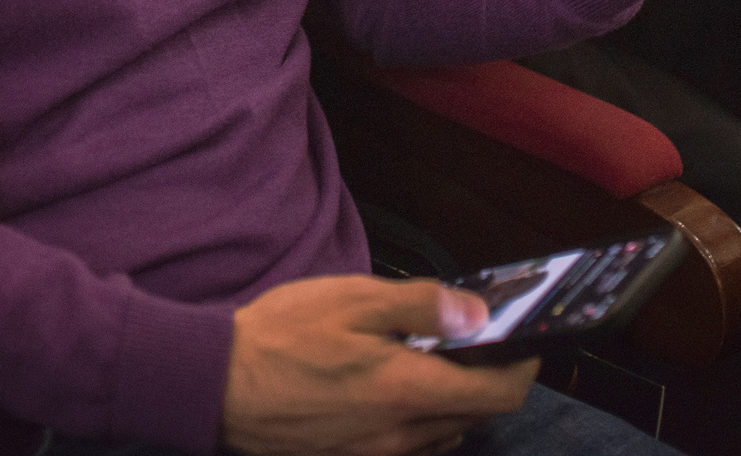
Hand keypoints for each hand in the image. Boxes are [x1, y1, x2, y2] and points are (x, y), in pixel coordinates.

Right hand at [221, 276, 535, 455]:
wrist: (214, 386)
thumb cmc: (280, 336)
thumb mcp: (352, 300)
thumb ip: (421, 305)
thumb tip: (477, 314)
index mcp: (406, 391)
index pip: (496, 395)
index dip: (521, 369)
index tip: (525, 343)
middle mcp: (400, 436)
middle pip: (473, 418)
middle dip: (487, 382)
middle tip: (477, 342)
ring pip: (443, 435)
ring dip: (453, 403)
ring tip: (435, 361)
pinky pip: (410, 447)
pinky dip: (421, 419)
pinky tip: (396, 389)